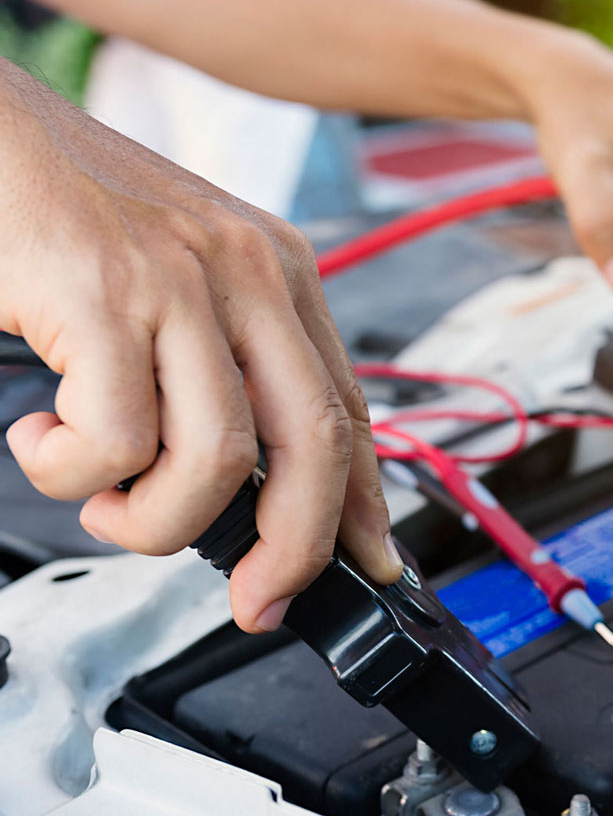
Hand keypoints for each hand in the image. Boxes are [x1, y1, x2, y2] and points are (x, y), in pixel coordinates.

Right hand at [0, 60, 401, 630]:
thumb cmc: (60, 216)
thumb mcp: (173, 283)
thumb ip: (221, 366)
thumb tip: (251, 482)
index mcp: (277, 271)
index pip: (349, 407)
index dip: (364, 503)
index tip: (370, 565)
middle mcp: (248, 272)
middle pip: (316, 444)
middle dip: (296, 547)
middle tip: (259, 600)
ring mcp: (180, 281)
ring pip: (218, 461)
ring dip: (153, 519)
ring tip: (102, 498)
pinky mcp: (102, 295)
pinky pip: (117, 442)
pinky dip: (72, 474)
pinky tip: (40, 441)